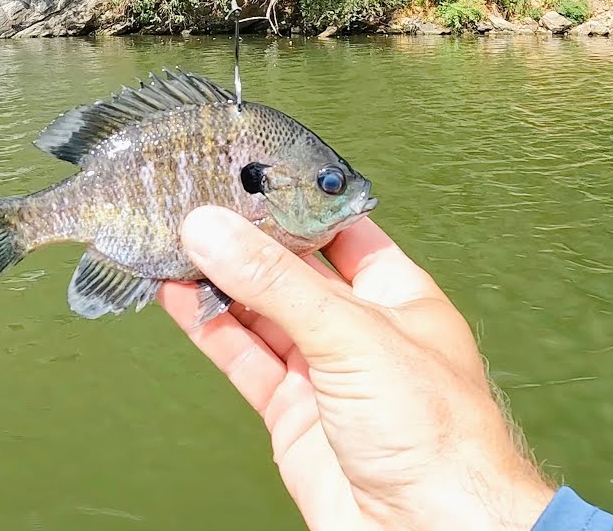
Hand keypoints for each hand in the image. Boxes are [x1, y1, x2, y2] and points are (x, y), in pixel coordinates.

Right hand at [160, 206, 554, 530]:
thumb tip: (216, 232)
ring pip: (259, 314)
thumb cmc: (439, 437)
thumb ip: (277, 283)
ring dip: (217, 281)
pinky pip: (243, 359)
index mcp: (397, 295)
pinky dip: (208, 328)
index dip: (294, 202)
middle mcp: (359, 330)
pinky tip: (180, 297)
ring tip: (172, 242)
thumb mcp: (353, 336)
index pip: (339, 230)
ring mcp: (323, 372)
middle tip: (195, 204)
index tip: (246, 174)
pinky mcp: (292, 413)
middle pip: (290, 271)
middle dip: (244, 241)